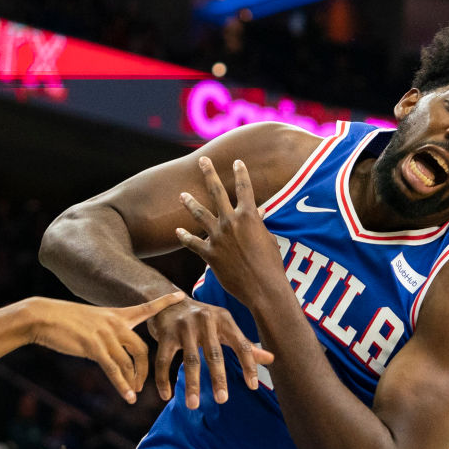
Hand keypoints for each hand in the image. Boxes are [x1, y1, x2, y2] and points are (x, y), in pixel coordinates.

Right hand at [27, 291, 185, 402]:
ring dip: (133, 381)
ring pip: (129, 362)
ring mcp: (105, 335)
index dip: (164, 302)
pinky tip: (128, 396)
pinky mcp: (93, 347)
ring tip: (134, 394)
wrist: (42, 317)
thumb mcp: (91, 321)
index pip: (145, 307)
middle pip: (142, 349)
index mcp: (116, 315)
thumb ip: (107, 333)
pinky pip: (114, 369)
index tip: (181, 295)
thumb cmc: (63, 320)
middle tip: (142, 384)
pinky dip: (122, 385)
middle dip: (145, 370)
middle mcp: (115, 323)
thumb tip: (114, 350)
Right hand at [147, 297, 272, 408]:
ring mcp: (184, 326)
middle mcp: (205, 320)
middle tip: (222, 400)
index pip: (241, 345)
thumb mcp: (225, 326)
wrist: (169, 301)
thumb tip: (271, 359)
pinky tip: (166, 395)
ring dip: (191, 384)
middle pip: (214, 353)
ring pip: (189, 359)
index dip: (248, 365)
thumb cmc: (202, 318)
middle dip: (218, 378)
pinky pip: (163, 360)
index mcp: (224, 319)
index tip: (252, 386)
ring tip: (193, 405)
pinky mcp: (165, 333)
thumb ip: (245, 344)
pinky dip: (163, 379)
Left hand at [176, 157, 285, 307]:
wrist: (263, 287)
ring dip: (190, 203)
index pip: (245, 188)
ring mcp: (218, 237)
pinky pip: (193, 243)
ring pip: (200, 214)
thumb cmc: (271, 264)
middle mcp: (231, 222)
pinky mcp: (209, 254)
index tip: (237, 161)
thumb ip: (258, 225)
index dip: (241, 173)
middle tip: (202, 161)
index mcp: (249, 216)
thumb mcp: (268, 239)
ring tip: (182, 194)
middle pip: (217, 192)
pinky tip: (177, 231)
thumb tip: (259, 214)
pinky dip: (185, 237)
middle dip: (209, 174)